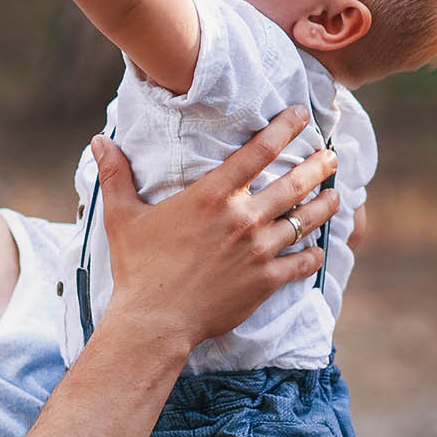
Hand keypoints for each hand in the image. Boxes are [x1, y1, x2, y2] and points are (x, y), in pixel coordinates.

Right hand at [96, 106, 341, 351]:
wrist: (154, 322)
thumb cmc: (138, 268)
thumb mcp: (123, 217)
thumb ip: (116, 176)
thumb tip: (99, 141)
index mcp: (211, 196)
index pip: (259, 151)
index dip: (285, 128)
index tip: (302, 115)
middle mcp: (242, 218)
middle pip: (294, 183)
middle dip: (319, 166)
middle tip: (333, 156)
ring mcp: (258, 250)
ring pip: (306, 221)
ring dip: (325, 206)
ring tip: (336, 197)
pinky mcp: (266, 281)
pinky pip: (302, 263)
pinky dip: (313, 255)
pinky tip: (318, 250)